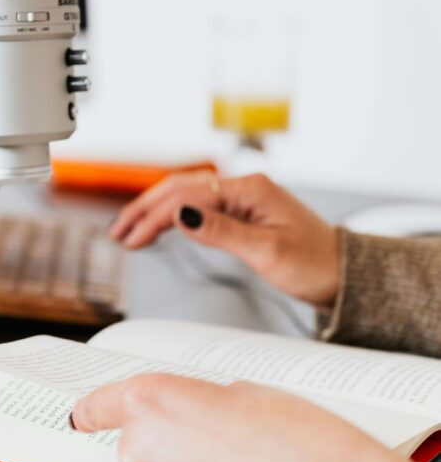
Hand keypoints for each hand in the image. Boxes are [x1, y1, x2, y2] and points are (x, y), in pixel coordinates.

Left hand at [72, 375, 406, 461]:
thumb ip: (195, 399)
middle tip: (213, 438)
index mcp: (151, 401)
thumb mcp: (241, 391)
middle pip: (133, 441)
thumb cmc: (297, 440)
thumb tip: (187, 416)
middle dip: (164, 439)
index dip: (94, 410)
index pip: (96, 405)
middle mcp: (140, 450)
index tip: (87, 415)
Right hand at [109, 171, 339, 306]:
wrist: (343, 274)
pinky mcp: (244, 212)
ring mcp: (244, 198)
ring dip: (157, 210)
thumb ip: (222, 232)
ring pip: (188, 195)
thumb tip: (182, 216)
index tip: (131, 237)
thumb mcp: (267, 252)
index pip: (189, 197)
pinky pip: (201, 206)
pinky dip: (176, 215)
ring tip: (129, 230)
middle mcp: (245, 188)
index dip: (155, 217)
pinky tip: (162, 226)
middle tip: (119, 231)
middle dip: (146, 208)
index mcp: (250, 190)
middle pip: (182, 188)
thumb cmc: (316, 264)